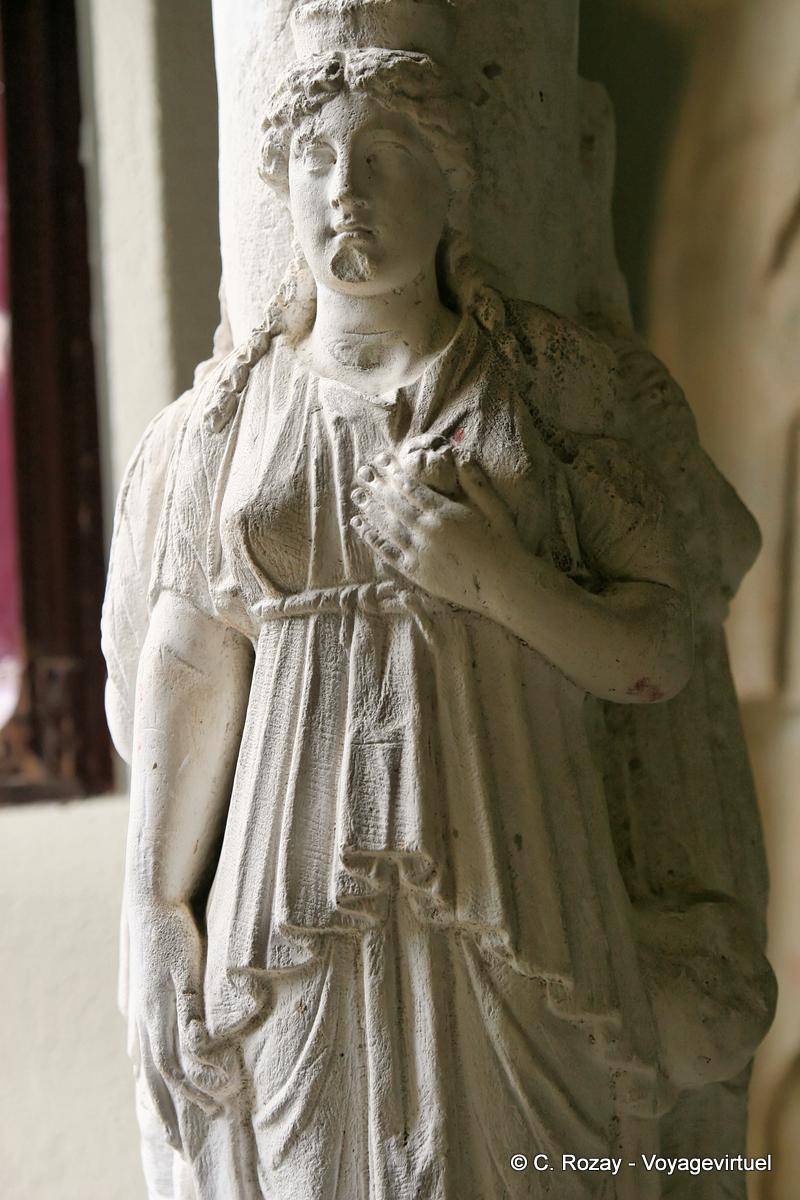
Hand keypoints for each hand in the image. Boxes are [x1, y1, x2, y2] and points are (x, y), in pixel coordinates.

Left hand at [128, 897, 235, 1150]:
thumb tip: (134, 1049)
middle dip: (177, 1113)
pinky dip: (203, 1060)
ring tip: (220, 1108)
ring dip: (197, 1091)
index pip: (147, 1079)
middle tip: (194, 1140)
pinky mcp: (180, 992)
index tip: (175, 1136)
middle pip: (158, 1081)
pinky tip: (220, 1073)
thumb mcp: (143, 988)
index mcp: (141, 1024)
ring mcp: (162, 1009)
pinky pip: (191, 1036)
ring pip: (174, 1066)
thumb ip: (141, 1019)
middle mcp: (147, 1023)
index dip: (160, 1109)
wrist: (153, 906)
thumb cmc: (155, 943)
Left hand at [349, 450, 523, 614]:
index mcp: (445, 512)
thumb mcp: (495, 507)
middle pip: (394, 503)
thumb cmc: (503, 544)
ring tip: (356, 494)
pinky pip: (388, 552)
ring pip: (387, 526)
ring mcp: (419, 553)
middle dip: (377, 485)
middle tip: (362, 472)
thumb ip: (475, 482)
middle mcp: (427, 531)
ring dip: (369, 508)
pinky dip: (372, 539)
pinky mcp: (416, 573)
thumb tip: (460, 456)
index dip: (394, 473)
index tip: (382, 461)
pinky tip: (360, 527)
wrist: (505, 586)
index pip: (411, 487)